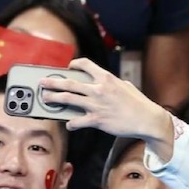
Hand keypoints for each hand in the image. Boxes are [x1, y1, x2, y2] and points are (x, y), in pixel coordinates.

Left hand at [39, 58, 170, 140]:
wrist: (146, 119)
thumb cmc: (138, 103)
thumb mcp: (125, 86)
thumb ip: (112, 84)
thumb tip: (103, 85)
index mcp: (106, 78)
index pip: (85, 65)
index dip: (74, 65)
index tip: (67, 67)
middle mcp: (99, 89)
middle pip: (70, 83)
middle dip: (53, 82)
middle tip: (42, 82)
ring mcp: (96, 105)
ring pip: (68, 100)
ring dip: (54, 99)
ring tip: (45, 98)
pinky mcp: (97, 120)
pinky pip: (78, 121)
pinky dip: (71, 123)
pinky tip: (68, 124)